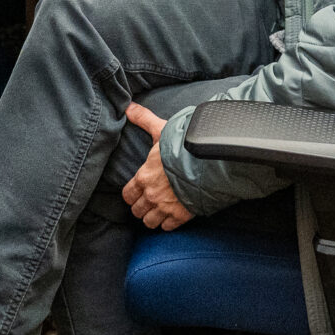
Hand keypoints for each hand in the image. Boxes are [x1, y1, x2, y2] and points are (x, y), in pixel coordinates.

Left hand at [119, 104, 193, 229]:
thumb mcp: (161, 129)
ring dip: (153, 217)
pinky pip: (167, 227)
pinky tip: (172, 215)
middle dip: (142, 206)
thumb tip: (128, 107)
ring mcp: (166, 207)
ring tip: (159, 210)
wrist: (207, 161)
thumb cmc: (182, 144)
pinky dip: (168, 224)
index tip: (137, 191)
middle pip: (137, 211)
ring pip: (150, 222)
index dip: (131, 194)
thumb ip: (143, 119)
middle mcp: (151, 195)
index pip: (127, 195)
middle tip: (149, 201)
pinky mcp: (181, 216)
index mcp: (143, 177)